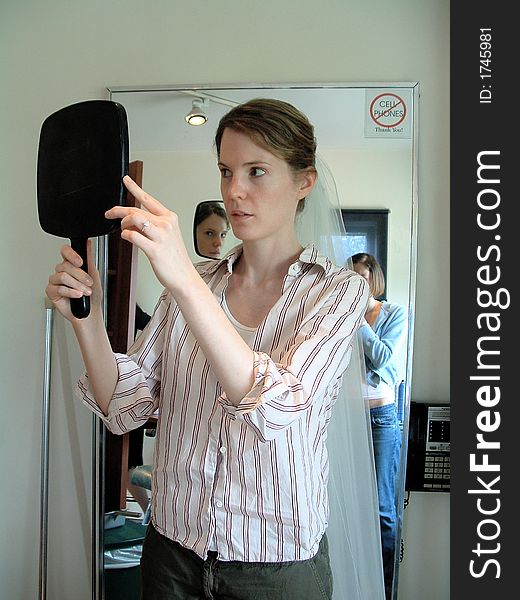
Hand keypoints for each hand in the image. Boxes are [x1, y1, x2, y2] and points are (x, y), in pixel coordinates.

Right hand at [46, 240, 101, 320]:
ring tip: (85, 292)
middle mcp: (61, 271)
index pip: (65, 251)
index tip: (80, 262)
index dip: (71, 255)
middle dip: (81, 276)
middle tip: (89, 284)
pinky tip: (77, 296)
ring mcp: (55, 281)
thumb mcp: (94, 275)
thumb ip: (89, 259)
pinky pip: (59, 288)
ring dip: (77, 285)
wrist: (90, 312)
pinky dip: (71, 292)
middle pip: (66, 266)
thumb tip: (88, 244)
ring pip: (63, 276)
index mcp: (71, 265)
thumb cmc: (92, 296)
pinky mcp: (51, 292)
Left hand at [105, 176, 194, 292]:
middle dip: (118, 210)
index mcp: (170, 218)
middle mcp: (166, 224)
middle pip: (136, 210)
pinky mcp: (154, 249)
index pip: (148, 199)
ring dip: (123, 223)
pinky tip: (127, 238)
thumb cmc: (175, 258)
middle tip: (109, 213)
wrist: (183, 276)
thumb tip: (134, 221)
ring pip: (134, 219)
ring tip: (122, 229)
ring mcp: (161, 236)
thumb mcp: (167, 236)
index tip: (126, 180)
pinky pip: (133, 236)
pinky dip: (126, 235)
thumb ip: (152, 225)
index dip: (134, 187)